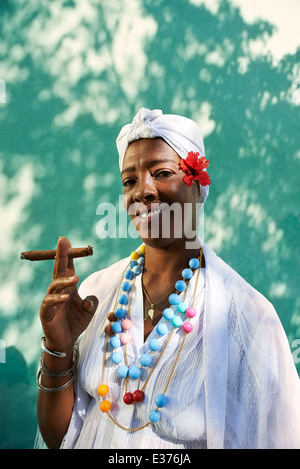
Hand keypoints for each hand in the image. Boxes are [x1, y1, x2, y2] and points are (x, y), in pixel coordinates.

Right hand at [39, 236, 97, 352]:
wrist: (66, 341)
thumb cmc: (76, 322)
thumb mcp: (89, 311)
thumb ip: (92, 302)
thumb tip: (90, 299)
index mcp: (68, 287)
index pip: (67, 267)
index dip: (67, 255)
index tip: (65, 240)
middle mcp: (58, 290)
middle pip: (58, 269)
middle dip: (61, 255)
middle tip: (62, 241)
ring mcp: (51, 300)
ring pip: (55, 285)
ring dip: (65, 281)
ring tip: (75, 280)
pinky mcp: (46, 312)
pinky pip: (49, 302)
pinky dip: (58, 299)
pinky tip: (66, 297)